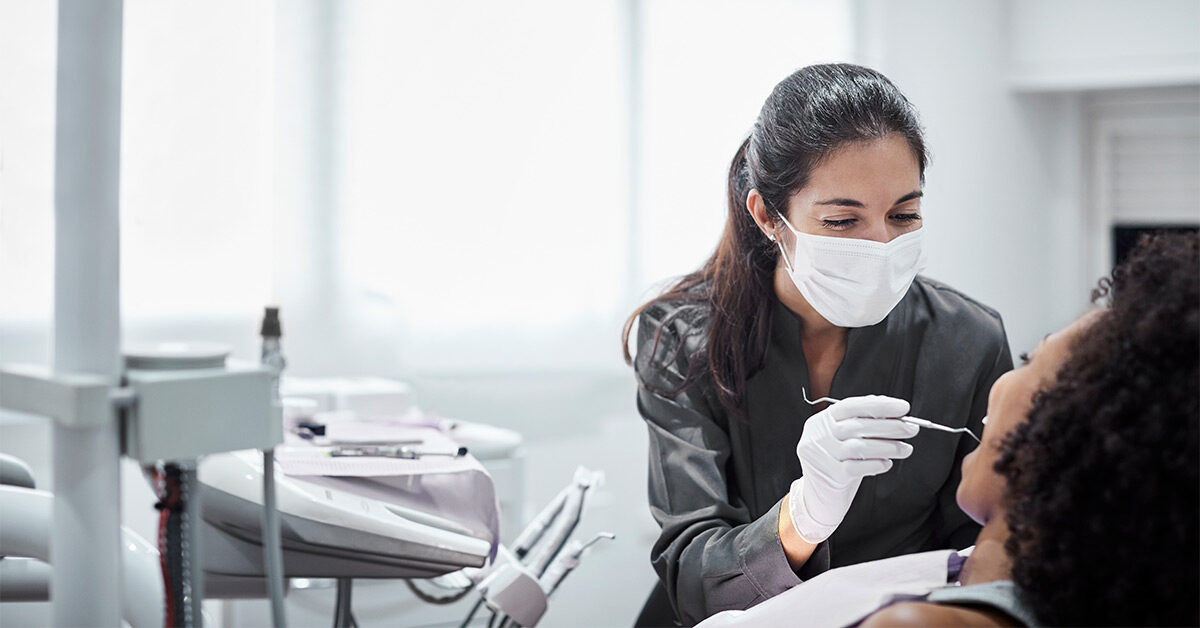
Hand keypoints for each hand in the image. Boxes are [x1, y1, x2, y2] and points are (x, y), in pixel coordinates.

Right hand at [788, 395, 918, 542]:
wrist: (818, 497)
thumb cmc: (836, 462)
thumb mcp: (843, 438)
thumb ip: (862, 422)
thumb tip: (892, 410)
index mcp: (822, 420)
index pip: (852, 406)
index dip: (880, 405)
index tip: (903, 408)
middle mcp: (819, 436)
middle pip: (858, 426)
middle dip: (890, 426)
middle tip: (911, 428)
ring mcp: (823, 456)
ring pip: (860, 446)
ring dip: (888, 446)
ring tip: (905, 449)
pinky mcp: (831, 475)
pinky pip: (858, 467)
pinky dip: (877, 464)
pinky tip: (886, 463)